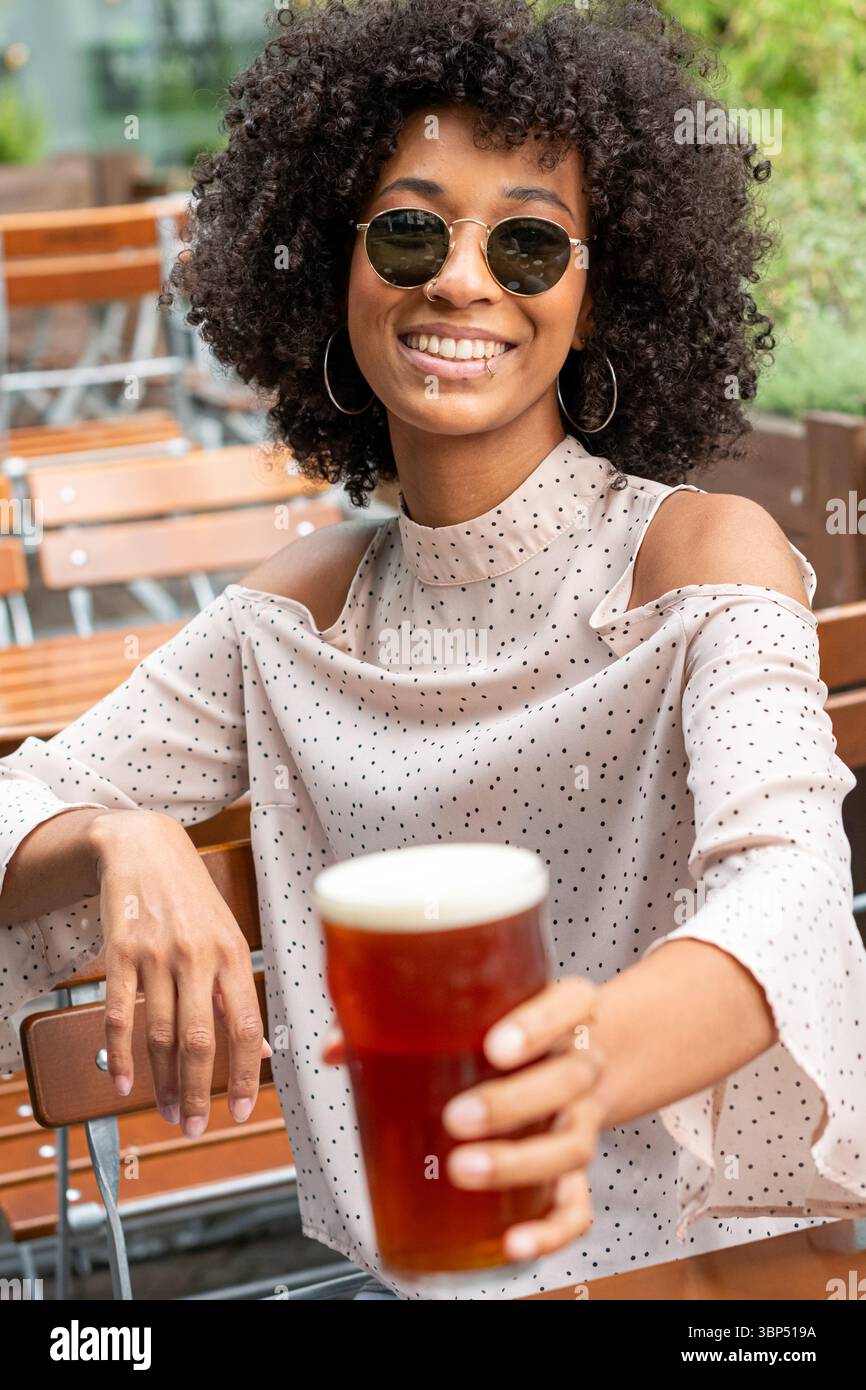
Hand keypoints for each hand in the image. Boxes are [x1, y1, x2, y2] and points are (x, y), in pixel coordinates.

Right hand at [90, 810, 270, 1136]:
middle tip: (193, 1126)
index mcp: (232, 954)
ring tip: (167, 1111)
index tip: (242, 1110)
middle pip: (200, 1041)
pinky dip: (120, 1056)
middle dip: (198, 1093)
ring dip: (162, 1083)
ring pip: (160, 1035)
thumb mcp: (229, 936)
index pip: (245, 1026)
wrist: (145, 847)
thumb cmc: (192, 896)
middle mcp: (197, 956)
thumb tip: (265, 1048)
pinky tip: (123, 1082)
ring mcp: (157, 956)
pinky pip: (119, 1015)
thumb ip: (241, 993)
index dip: (246, 1075)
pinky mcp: (120, 954)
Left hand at [322, 977, 605, 1262]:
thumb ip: (407, 1018)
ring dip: (518, 1163)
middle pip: (566, 1079)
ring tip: (463, 1168)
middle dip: (511, 1103)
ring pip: (571, 1145)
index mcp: (562, 1012)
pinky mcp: (574, 1171)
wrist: (571, 1055)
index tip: (494, 1046)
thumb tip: (338, 1049)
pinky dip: (549, 1229)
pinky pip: (576, 1207)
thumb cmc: (511, 1028)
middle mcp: (578, 1064)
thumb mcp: (479, 1008)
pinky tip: (513, 1241)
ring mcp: (579, 1120)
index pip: (568, 1005)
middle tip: (456, 1118)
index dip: (536, 1026)